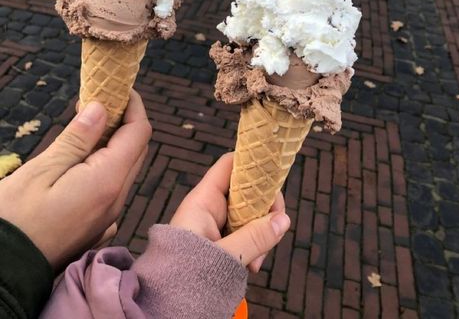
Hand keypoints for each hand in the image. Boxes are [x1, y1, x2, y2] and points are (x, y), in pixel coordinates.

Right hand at [0, 90, 150, 270]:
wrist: (5, 272)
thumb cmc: (16, 219)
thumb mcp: (43, 170)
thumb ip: (77, 138)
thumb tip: (102, 107)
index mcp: (108, 181)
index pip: (139, 132)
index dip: (133, 105)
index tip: (117, 88)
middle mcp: (116, 199)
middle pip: (137, 149)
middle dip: (125, 120)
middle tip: (98, 102)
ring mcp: (109, 216)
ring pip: (126, 168)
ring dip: (115, 143)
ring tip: (87, 126)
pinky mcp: (98, 226)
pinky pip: (114, 188)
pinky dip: (107, 165)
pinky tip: (83, 159)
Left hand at [170, 153, 289, 272]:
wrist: (164, 307)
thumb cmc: (184, 278)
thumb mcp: (224, 257)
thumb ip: (255, 237)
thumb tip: (284, 219)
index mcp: (203, 201)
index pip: (230, 165)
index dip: (253, 163)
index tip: (275, 178)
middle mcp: (208, 208)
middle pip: (246, 191)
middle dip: (263, 210)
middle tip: (272, 232)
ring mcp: (214, 225)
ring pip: (247, 215)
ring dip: (259, 234)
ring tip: (256, 262)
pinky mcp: (218, 243)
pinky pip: (243, 235)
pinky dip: (252, 247)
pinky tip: (252, 266)